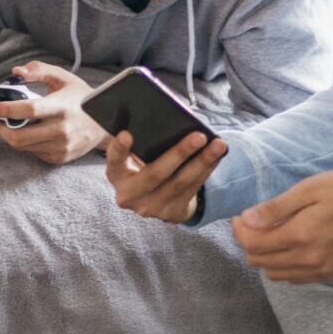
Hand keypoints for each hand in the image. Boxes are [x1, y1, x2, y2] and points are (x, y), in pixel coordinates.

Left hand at [0, 62, 107, 164]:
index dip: (6, 110)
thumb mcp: (63, 78)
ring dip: (9, 135)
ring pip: (23, 146)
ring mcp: (61, 146)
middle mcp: (62, 130)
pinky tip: (26, 132)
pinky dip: (25, 142)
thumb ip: (39, 70)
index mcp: (62, 107)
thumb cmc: (81, 98)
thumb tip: (17, 72)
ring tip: (4, 124)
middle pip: (20, 136)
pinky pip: (33, 152)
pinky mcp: (60, 157)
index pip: (28, 110)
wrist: (104, 123)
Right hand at [104, 127, 226, 223]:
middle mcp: (130, 196)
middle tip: (199, 136)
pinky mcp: (171, 214)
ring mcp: (151, 208)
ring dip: (202, 162)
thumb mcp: (139, 156)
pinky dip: (206, 171)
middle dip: (179, 153)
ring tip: (218, 145)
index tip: (126, 133)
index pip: (114, 162)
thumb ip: (146, 141)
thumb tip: (177, 119)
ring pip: (180, 183)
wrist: (156, 198)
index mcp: (117, 176)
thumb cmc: (146, 163)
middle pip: (155, 174)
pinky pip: (192, 190)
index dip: (119, 149)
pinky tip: (217, 157)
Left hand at [230, 170, 332, 282]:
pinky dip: (282, 265)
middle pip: (257, 261)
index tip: (241, 215)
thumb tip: (246, 220)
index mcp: (301, 234)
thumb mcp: (310, 188)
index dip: (239, 229)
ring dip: (264, 255)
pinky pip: (292, 278)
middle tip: (253, 222)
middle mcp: (307, 258)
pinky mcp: (327, 274)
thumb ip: (276, 207)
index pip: (252, 242)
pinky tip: (290, 246)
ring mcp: (318, 270)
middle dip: (248, 241)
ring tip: (272, 234)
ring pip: (272, 273)